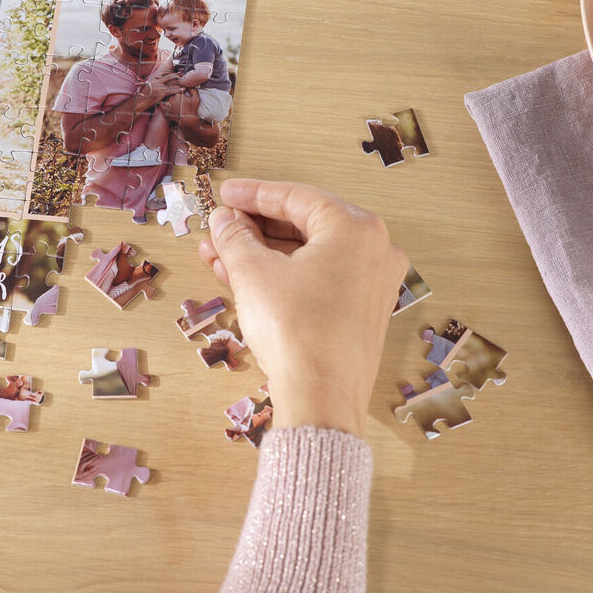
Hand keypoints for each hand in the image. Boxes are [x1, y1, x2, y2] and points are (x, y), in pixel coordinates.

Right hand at [140, 68, 179, 104]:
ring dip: (179, 83)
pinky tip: (182, 90)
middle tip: (181, 74)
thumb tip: (152, 84)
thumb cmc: (142, 96)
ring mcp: (160, 86)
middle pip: (168, 76)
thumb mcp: (145, 87)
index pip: (163, 75)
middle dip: (175, 75)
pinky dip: (178, 90)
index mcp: (153, 79)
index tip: (173, 73)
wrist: (140, 100)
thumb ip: (150, 84)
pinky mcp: (162, 92)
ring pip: (172, 84)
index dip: (169, 74)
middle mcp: (157, 81)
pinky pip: (172, 91)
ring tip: (185, 82)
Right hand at [198, 179, 408, 435]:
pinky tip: (243, 279)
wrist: (320, 397)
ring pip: (307, 256)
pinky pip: (317, 279)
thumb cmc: (295, 330)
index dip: (253, 194)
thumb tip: (225, 221)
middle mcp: (374, 250)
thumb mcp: (253, 273)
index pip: (296, 198)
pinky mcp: (362, 312)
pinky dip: (283, 276)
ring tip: (217, 257)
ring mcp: (372, 283)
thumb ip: (235, 237)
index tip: (225, 194)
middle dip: (254, 229)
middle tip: (219, 228)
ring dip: (262, 255)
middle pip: (303, 226)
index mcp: (356, 228)